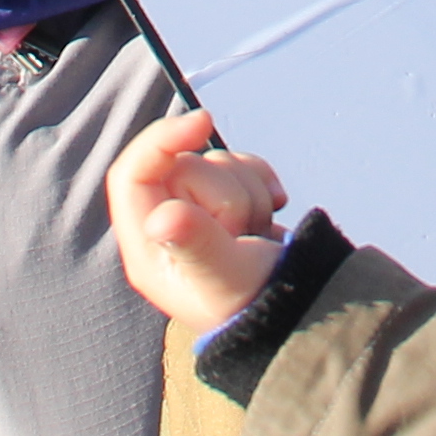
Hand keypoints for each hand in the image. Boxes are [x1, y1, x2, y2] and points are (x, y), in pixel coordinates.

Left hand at [108, 106, 289, 326]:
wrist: (301, 313)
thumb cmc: (256, 306)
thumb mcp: (226, 279)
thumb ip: (196, 244)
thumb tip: (161, 216)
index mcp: (148, 246)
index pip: (133, 174)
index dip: (161, 141)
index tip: (202, 123)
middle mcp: (166, 227)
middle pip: (184, 164)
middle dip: (226, 189)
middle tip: (241, 233)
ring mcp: (198, 215)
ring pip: (217, 163)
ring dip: (248, 191)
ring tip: (254, 234)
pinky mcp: (228, 207)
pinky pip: (242, 165)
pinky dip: (262, 180)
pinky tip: (272, 211)